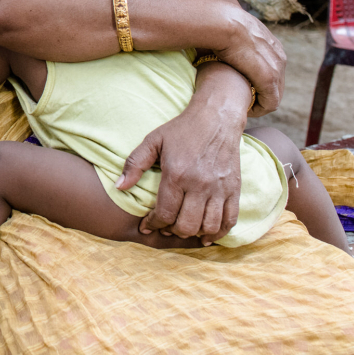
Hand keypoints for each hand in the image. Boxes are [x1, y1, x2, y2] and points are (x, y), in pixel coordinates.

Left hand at [116, 81, 245, 242]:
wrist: (216, 118)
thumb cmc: (181, 130)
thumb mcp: (153, 141)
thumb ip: (134, 164)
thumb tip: (119, 187)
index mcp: (176, 175)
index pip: (165, 213)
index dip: (153, 224)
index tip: (147, 226)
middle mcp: (199, 185)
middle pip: (187, 225)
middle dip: (172, 232)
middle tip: (165, 228)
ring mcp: (219, 189)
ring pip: (208, 227)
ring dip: (194, 235)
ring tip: (184, 230)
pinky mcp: (234, 189)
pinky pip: (230, 220)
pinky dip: (219, 233)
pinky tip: (207, 236)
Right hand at [211, 7, 284, 116]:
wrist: (222, 22)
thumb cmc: (217, 25)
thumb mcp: (230, 32)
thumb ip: (230, 41)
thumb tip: (214, 46)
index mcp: (271, 43)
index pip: (271, 67)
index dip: (256, 80)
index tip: (241, 86)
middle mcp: (278, 55)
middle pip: (276, 83)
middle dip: (261, 94)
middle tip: (243, 100)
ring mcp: (276, 67)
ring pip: (274, 94)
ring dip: (260, 103)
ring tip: (243, 107)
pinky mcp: (269, 78)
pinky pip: (270, 102)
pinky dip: (260, 109)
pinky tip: (245, 110)